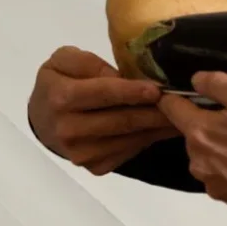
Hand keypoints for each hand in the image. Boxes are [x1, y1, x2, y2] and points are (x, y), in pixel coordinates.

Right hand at [28, 46, 180, 175]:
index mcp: (63, 98)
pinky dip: (150, 139)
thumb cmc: (58, 81)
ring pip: (129, 138)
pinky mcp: (94, 166)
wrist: (42, 119)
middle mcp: (71, 130)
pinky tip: (166, 126)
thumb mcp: (65, 59)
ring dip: (158, 127)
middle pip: (121, 120)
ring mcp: (82, 153)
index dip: (131, 92)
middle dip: (155, 111)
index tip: (157, 90)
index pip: (103, 94)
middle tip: (184, 101)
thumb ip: (90, 63)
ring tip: (184, 114)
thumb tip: (121, 76)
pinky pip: (128, 152)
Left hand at [157, 72, 226, 211]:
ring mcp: (215, 185)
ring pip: (208, 157)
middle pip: (192, 134)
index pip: (171, 110)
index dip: (176, 97)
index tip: (186, 91)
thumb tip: (195, 80)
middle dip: (208, 122)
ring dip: (220, 146)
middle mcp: (199, 163)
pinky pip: (224, 176)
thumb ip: (216, 83)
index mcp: (200, 133)